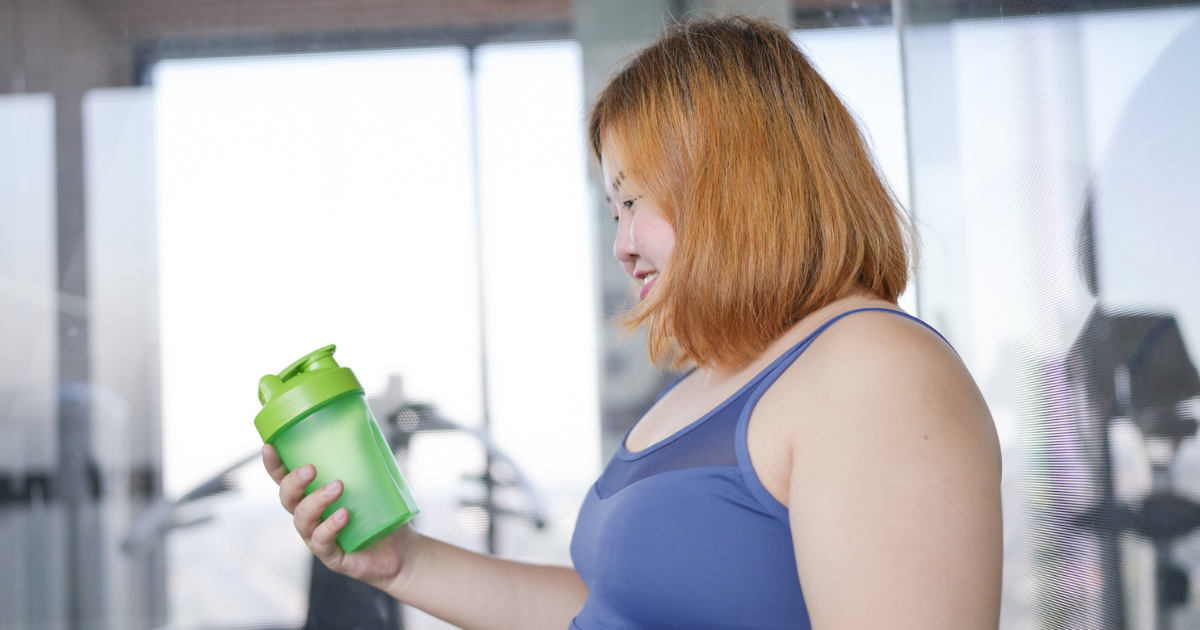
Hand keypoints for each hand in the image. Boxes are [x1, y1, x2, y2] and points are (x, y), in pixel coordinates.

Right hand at [262, 444, 420, 590]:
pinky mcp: (332, 556)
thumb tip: (368, 425)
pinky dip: (330, 527)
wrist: (402, 550)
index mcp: (312, 497)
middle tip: (310, 469)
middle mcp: (310, 517)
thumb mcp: (375, 483)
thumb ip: (365, 460)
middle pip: (287, 499)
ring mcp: (317, 538)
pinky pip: (322, 542)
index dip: (273, 465)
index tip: (269, 447)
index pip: (285, 480)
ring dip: (316, 501)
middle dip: (293, 482)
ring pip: (302, 519)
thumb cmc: (383, 514)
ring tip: (338, 487)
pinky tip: (343, 516)